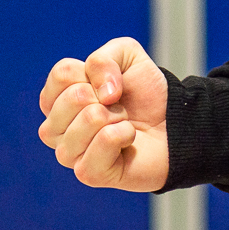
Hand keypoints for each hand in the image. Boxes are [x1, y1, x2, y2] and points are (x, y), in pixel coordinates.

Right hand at [38, 36, 169, 191]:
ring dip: (117, 116)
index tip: (109, 84)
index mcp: (57, 101)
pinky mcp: (89, 173)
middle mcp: (55, 130)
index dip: (93, 72)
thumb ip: (103, 59)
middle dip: (106, 96)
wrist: (173, 124)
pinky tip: (127, 140)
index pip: (60, 75)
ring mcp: (69, 154)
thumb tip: (102, 92)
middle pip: (73, 97)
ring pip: (89, 118)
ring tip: (122, 124)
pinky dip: (124, 133)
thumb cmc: (144, 94)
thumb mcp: (126, 56)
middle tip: (118, 108)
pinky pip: (105, 140)